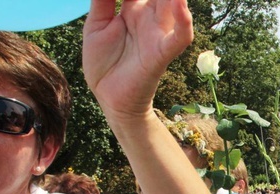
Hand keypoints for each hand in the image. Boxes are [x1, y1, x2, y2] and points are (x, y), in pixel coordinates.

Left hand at [82, 0, 193, 117]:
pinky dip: (183, 22)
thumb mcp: (96, 25)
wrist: (108, 98)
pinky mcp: (161, 53)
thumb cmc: (105, 64)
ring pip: (173, 5)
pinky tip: (181, 6)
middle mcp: (149, 16)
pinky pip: (179, 37)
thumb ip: (102, 0)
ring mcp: (157, 33)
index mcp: (133, 7)